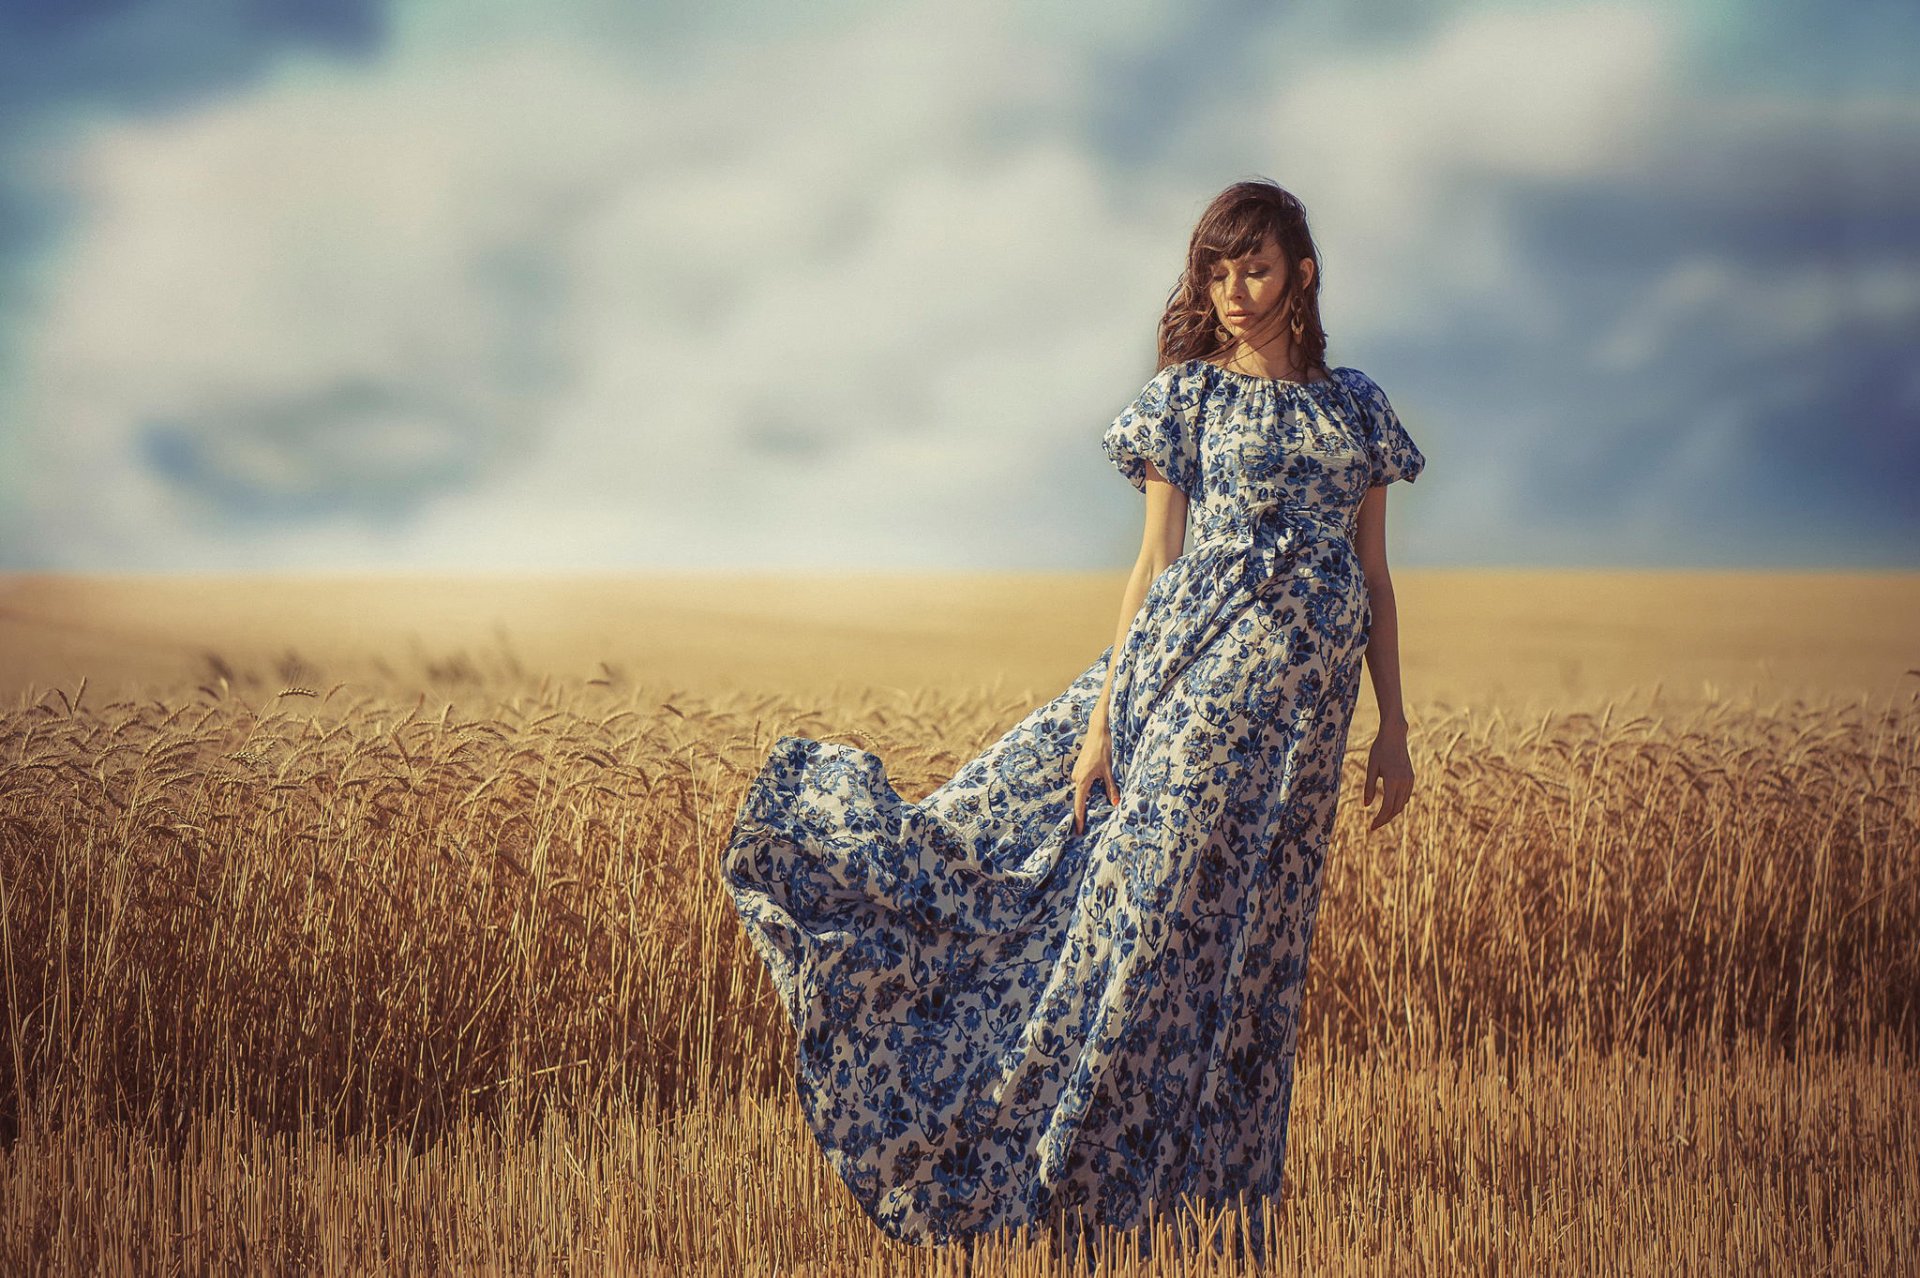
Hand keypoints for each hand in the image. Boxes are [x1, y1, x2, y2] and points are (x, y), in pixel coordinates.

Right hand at [1071, 719, 1121, 834]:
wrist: (1097, 732)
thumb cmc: (1102, 750)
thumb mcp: (1109, 771)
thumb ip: (1111, 788)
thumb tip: (1116, 803)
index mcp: (1082, 781)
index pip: (1080, 804)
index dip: (1079, 819)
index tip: (1078, 831)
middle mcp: (1077, 778)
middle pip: (1081, 799)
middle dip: (1084, 811)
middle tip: (1085, 827)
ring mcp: (1077, 773)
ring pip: (1083, 791)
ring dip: (1089, 798)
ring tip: (1092, 808)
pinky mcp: (1080, 768)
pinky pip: (1083, 784)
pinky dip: (1089, 789)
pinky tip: (1096, 790)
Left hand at [1364, 724, 1415, 828]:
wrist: (1395, 736)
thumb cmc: (1379, 750)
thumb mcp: (1371, 768)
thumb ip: (1368, 787)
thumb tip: (1366, 806)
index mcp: (1392, 780)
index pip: (1387, 807)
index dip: (1380, 819)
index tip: (1371, 827)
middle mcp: (1404, 782)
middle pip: (1396, 809)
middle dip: (1385, 819)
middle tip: (1374, 825)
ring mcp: (1409, 780)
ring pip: (1402, 804)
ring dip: (1392, 812)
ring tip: (1380, 817)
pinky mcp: (1411, 777)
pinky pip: (1406, 796)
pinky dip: (1398, 804)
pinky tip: (1389, 805)